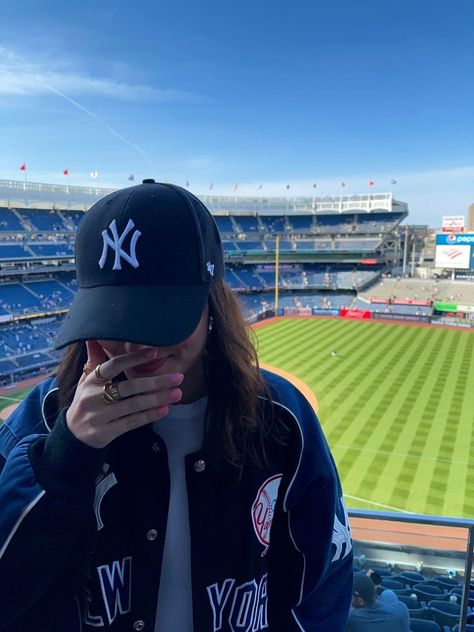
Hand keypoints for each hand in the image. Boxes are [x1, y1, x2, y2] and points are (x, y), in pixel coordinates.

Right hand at [66, 340, 182, 448]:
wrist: (73, 435)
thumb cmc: (86, 402)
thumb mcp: (87, 381)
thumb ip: (94, 359)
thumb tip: (92, 337)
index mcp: (92, 380)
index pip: (113, 365)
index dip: (133, 359)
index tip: (155, 352)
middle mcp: (94, 397)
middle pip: (129, 387)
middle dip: (155, 382)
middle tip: (178, 377)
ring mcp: (99, 416)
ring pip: (133, 405)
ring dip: (157, 398)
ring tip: (177, 393)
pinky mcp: (106, 432)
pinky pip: (131, 422)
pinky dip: (148, 416)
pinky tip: (164, 410)